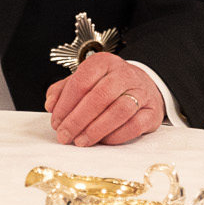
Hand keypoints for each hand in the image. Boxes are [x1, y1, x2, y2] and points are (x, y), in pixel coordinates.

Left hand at [44, 52, 162, 146]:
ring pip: (119, 111)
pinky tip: (103, 141)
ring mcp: (141, 92)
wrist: (144, 87)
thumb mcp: (84, 81)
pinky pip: (135, 125)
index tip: (56, 122)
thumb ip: (63, 90)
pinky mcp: (152, 111)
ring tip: (81, 142)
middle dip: (78, 120)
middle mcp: (124, 74)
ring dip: (96, 129)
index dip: (65, 104)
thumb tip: (50, 105)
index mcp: (103, 63)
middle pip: (99, 97)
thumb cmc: (107, 86)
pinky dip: (116, 135)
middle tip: (65, 136)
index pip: (81, 81)